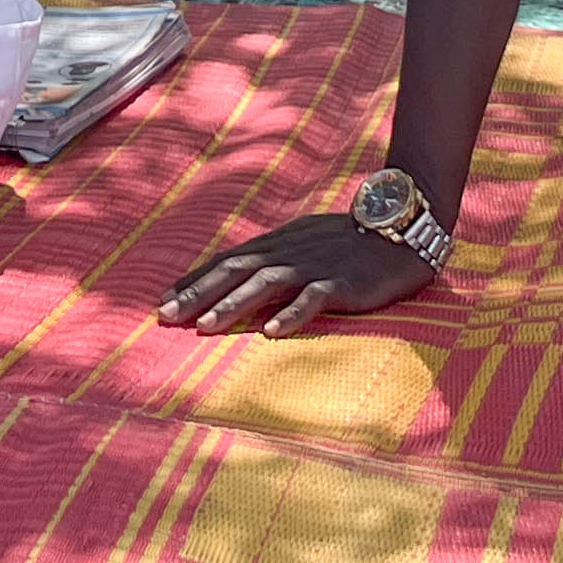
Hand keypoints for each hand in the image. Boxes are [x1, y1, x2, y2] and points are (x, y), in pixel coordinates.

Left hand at [160, 213, 439, 336]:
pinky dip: (292, 314)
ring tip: (204, 327)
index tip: (161, 301)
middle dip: (197, 294)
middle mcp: (289, 250)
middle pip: (235, 270)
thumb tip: (236, 280)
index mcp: (278, 242)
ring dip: (232, 304)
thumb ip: (273, 259)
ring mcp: (315, 265)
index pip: (227, 260)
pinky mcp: (343, 281)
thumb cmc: (349, 241)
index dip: (193, 279)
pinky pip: (314, 298)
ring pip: (266, 283)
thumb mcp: (303, 244)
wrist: (402, 229)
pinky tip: (272, 333)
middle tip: (164, 317)